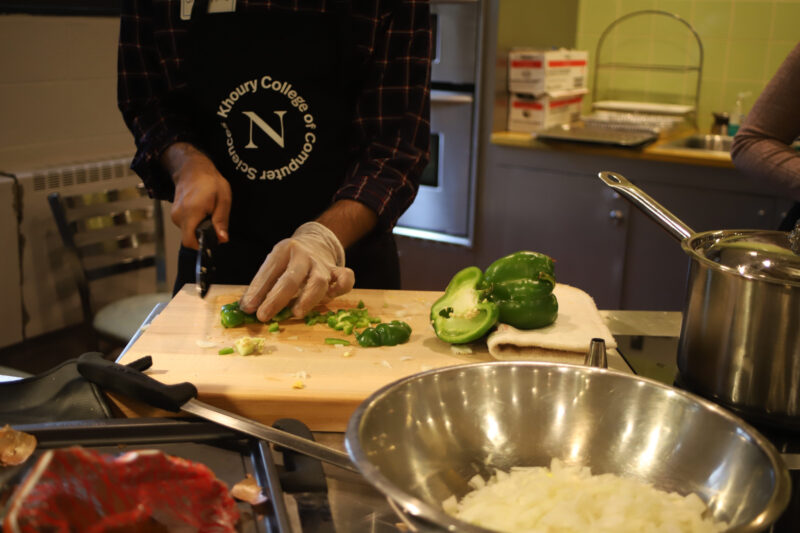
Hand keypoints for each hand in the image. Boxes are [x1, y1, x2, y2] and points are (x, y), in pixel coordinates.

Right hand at [162, 142, 231, 248]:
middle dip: (204, 235)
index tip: (212, 239)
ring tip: (207, 212)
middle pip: (191, 238)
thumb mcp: (223, 200)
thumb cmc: (209, 181)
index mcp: (191, 212)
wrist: (192, 169)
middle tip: (213, 220)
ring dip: (200, 228)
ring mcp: (175, 215)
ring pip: (189, 232)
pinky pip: (186, 226)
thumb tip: (222, 239)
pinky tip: (201, 211)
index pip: (190, 242)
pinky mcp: (175, 215)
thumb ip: (221, 221)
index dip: (202, 245)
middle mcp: (179, 216)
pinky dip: (195, 223)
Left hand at [239, 222, 354, 320]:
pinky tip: (329, 298)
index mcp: (283, 250)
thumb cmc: (289, 261)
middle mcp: (303, 256)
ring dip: (307, 299)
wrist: (315, 242)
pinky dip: (340, 288)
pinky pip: (345, 279)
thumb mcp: (274, 264)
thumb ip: (262, 284)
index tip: (248, 308)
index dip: (257, 291)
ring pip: (318, 281)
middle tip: (264, 315)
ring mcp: (322, 264)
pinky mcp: (337, 272)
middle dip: (276, 299)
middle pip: (291, 278)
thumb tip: (248, 307)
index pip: (269, 272)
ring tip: (297, 313)